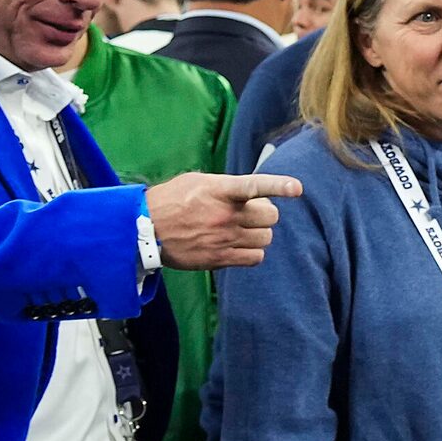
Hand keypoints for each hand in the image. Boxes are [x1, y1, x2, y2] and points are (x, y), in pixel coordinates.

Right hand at [144, 172, 303, 269]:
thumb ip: (226, 186)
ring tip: (242, 230)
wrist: (145, 229)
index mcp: (219, 191)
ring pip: (266, 238)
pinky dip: (253, 252)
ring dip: (259, 233)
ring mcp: (225, 238)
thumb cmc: (171, 201)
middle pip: (271, 216)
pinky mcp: (221, 258)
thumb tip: (252, 192)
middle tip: (251, 213)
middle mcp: (226, 215)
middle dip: (265, 214)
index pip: (254, 186)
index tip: (297, 188)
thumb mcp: (197, 182)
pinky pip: (256, 257)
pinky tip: (240, 246)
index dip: (278, 186)